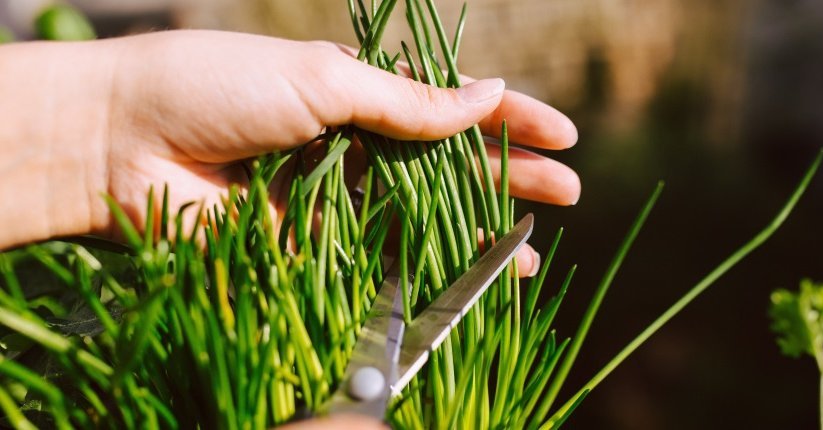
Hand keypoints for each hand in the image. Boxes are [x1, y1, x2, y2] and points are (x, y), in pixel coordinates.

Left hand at [0, 30, 579, 277]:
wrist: (123, 141)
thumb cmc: (218, 85)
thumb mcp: (323, 78)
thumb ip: (407, 103)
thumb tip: (486, 94)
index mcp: (356, 90)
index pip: (448, 104)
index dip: (506, 117)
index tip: (560, 131)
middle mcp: (351, 142)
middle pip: (446, 163)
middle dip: (507, 176)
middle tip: (567, 191)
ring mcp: (333, 195)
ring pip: (421, 215)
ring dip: (477, 230)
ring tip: (532, 247)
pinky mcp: (310, 242)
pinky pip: (377, 254)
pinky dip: (423, 266)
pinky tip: (467, 276)